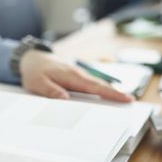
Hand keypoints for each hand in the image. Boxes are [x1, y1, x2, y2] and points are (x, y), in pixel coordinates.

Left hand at [19, 50, 133, 101]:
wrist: (31, 58)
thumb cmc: (34, 71)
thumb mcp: (37, 83)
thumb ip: (51, 91)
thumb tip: (65, 100)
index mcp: (71, 76)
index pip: (95, 86)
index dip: (111, 93)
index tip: (125, 98)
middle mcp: (78, 74)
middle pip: (100, 86)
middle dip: (115, 94)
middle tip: (130, 103)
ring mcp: (78, 75)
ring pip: (96, 85)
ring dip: (109, 93)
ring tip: (122, 103)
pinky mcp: (75, 78)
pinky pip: (90, 85)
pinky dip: (99, 91)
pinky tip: (104, 99)